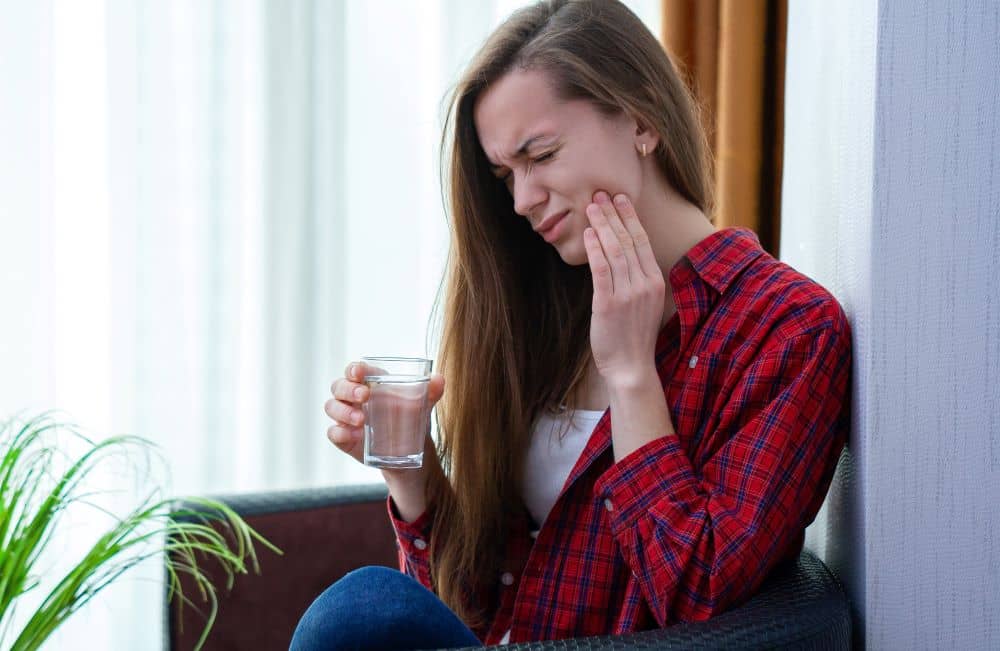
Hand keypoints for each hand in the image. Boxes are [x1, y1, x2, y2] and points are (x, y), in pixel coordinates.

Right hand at [325, 361, 444, 466]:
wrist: (412, 453)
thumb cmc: (412, 420)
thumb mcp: (423, 405)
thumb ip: (431, 391)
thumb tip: (439, 379)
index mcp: (371, 383)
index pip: (355, 370)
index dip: (354, 368)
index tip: (360, 371)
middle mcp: (354, 397)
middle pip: (338, 386)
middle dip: (348, 388)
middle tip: (364, 395)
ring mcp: (346, 417)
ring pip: (331, 406)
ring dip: (342, 410)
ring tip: (361, 419)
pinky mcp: (344, 437)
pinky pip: (333, 432)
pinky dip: (340, 432)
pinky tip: (354, 435)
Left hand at [583, 191, 665, 386]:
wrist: (631, 367)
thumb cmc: (634, 336)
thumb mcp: (644, 304)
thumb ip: (636, 279)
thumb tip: (621, 254)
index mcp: (655, 282)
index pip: (642, 241)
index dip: (630, 217)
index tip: (620, 198)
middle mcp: (644, 284)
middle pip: (628, 240)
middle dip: (613, 214)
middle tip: (600, 193)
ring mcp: (628, 294)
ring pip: (615, 251)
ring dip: (602, 225)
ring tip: (591, 207)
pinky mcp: (609, 304)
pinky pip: (601, 270)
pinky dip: (595, 249)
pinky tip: (588, 234)